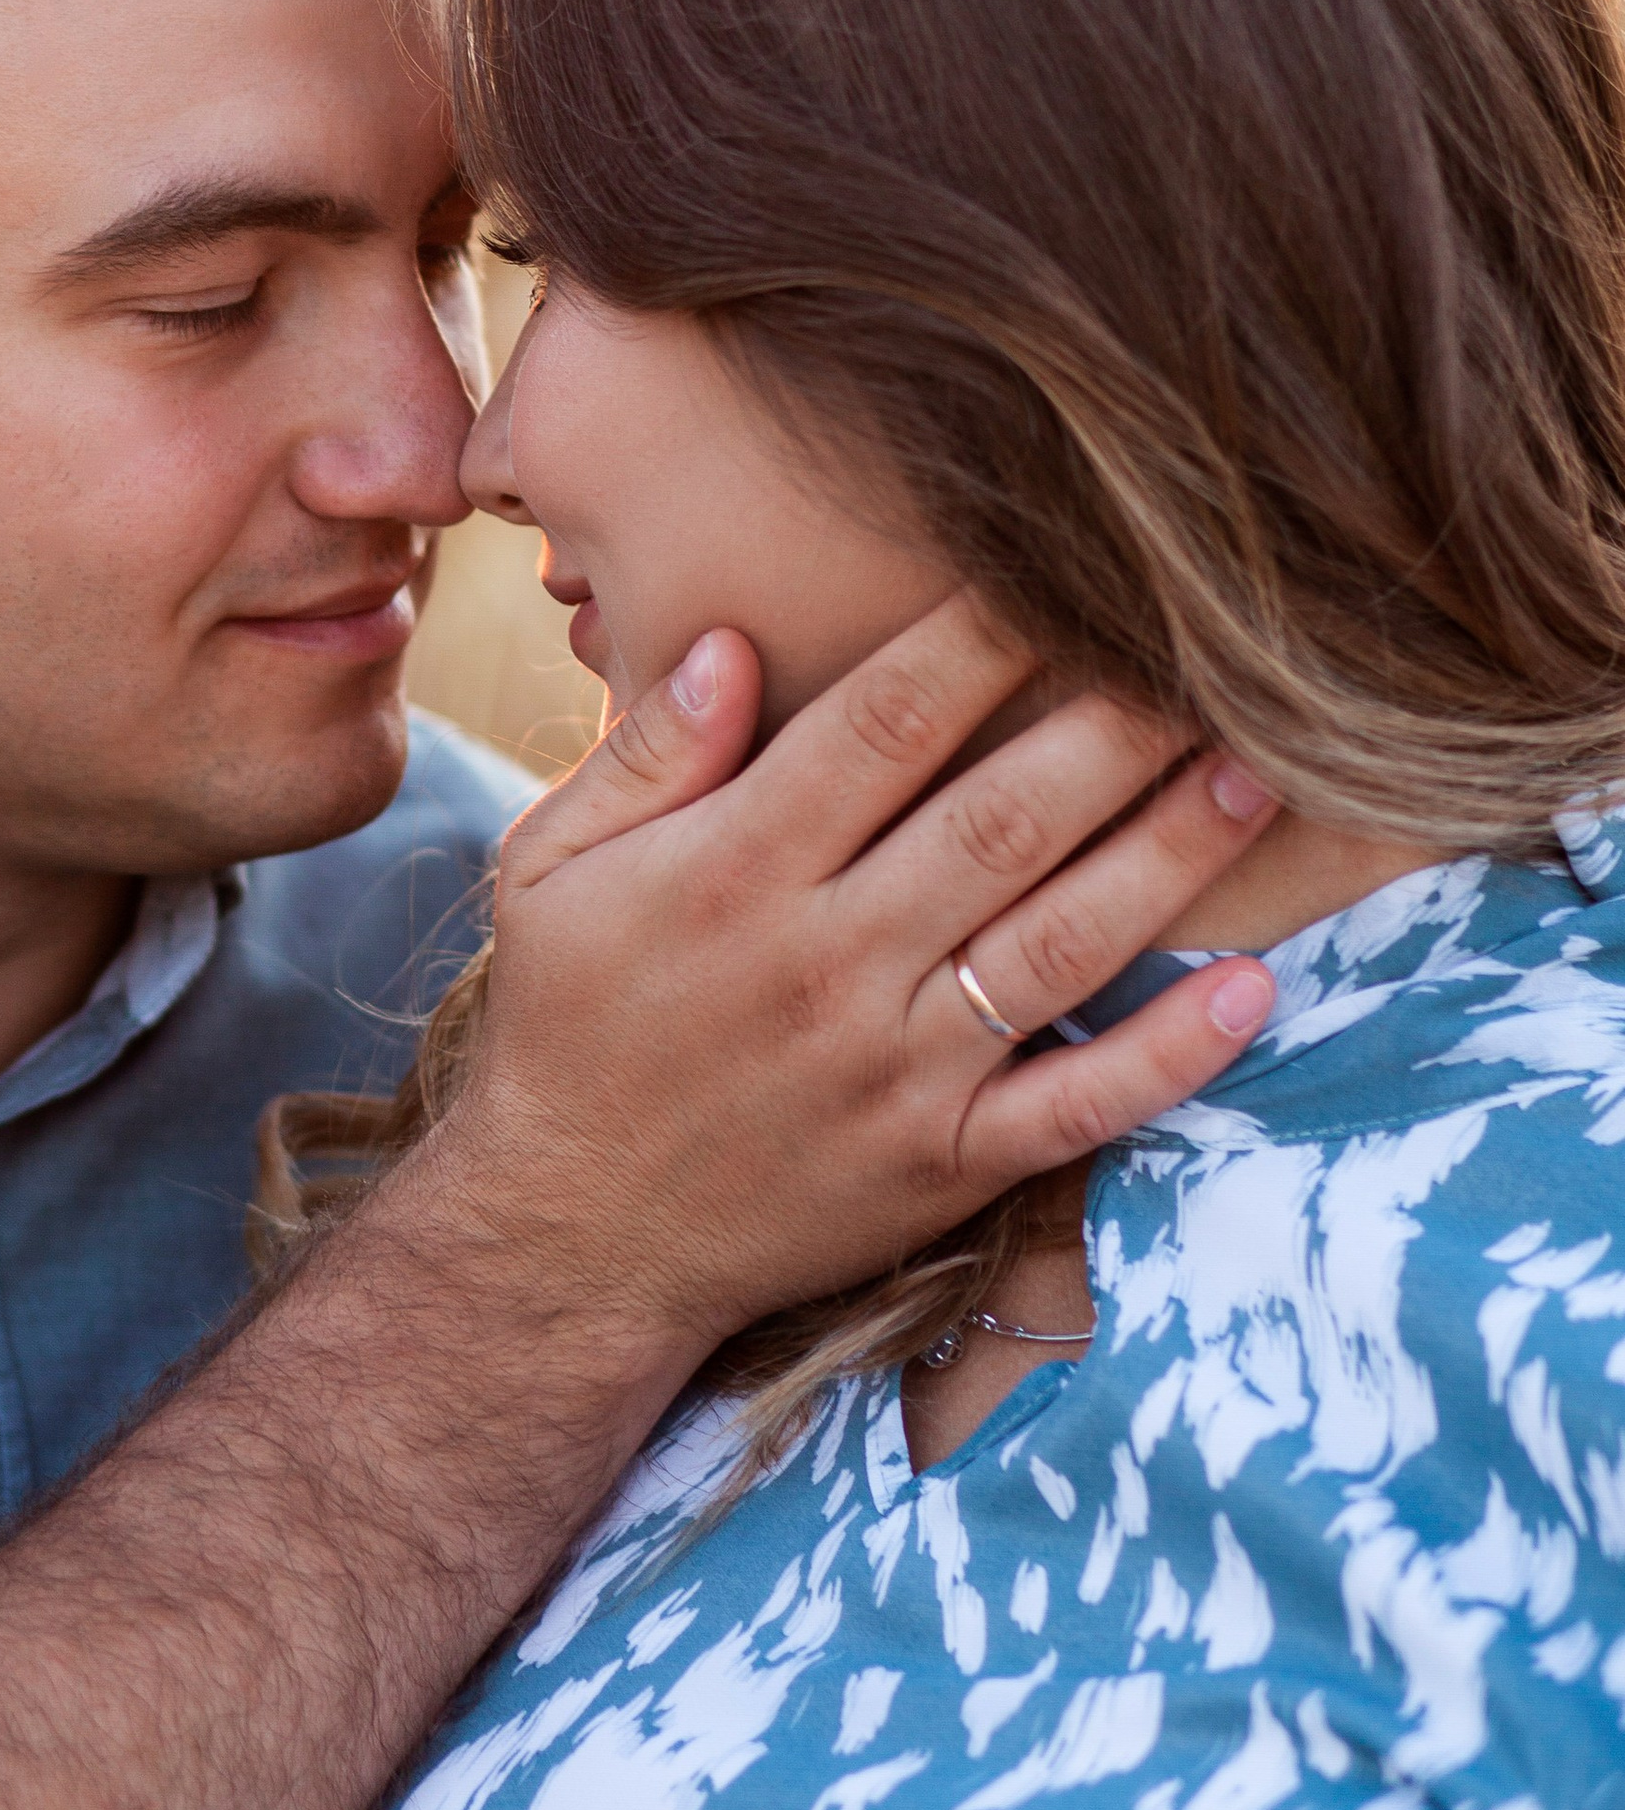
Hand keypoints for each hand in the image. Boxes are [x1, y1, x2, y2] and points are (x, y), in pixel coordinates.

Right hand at [392, 596, 1276, 1363]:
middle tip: (1216, 648)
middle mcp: (825, 961)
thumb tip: (740, 641)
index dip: (982, 639)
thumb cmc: (568, 1026)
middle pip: (1000, 819)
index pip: (882, 726)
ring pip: (1058, 945)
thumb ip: (645, 755)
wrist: (570, 1238)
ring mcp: (893, 1071)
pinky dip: (1169, 1055)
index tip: (1064, 570)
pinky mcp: (939, 1166)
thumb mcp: (551, 871)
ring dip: (1170, 856)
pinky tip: (1252, 989)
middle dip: (1115, 726)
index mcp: (733, 872)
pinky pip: (1073, 1106)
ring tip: (1259, 774)